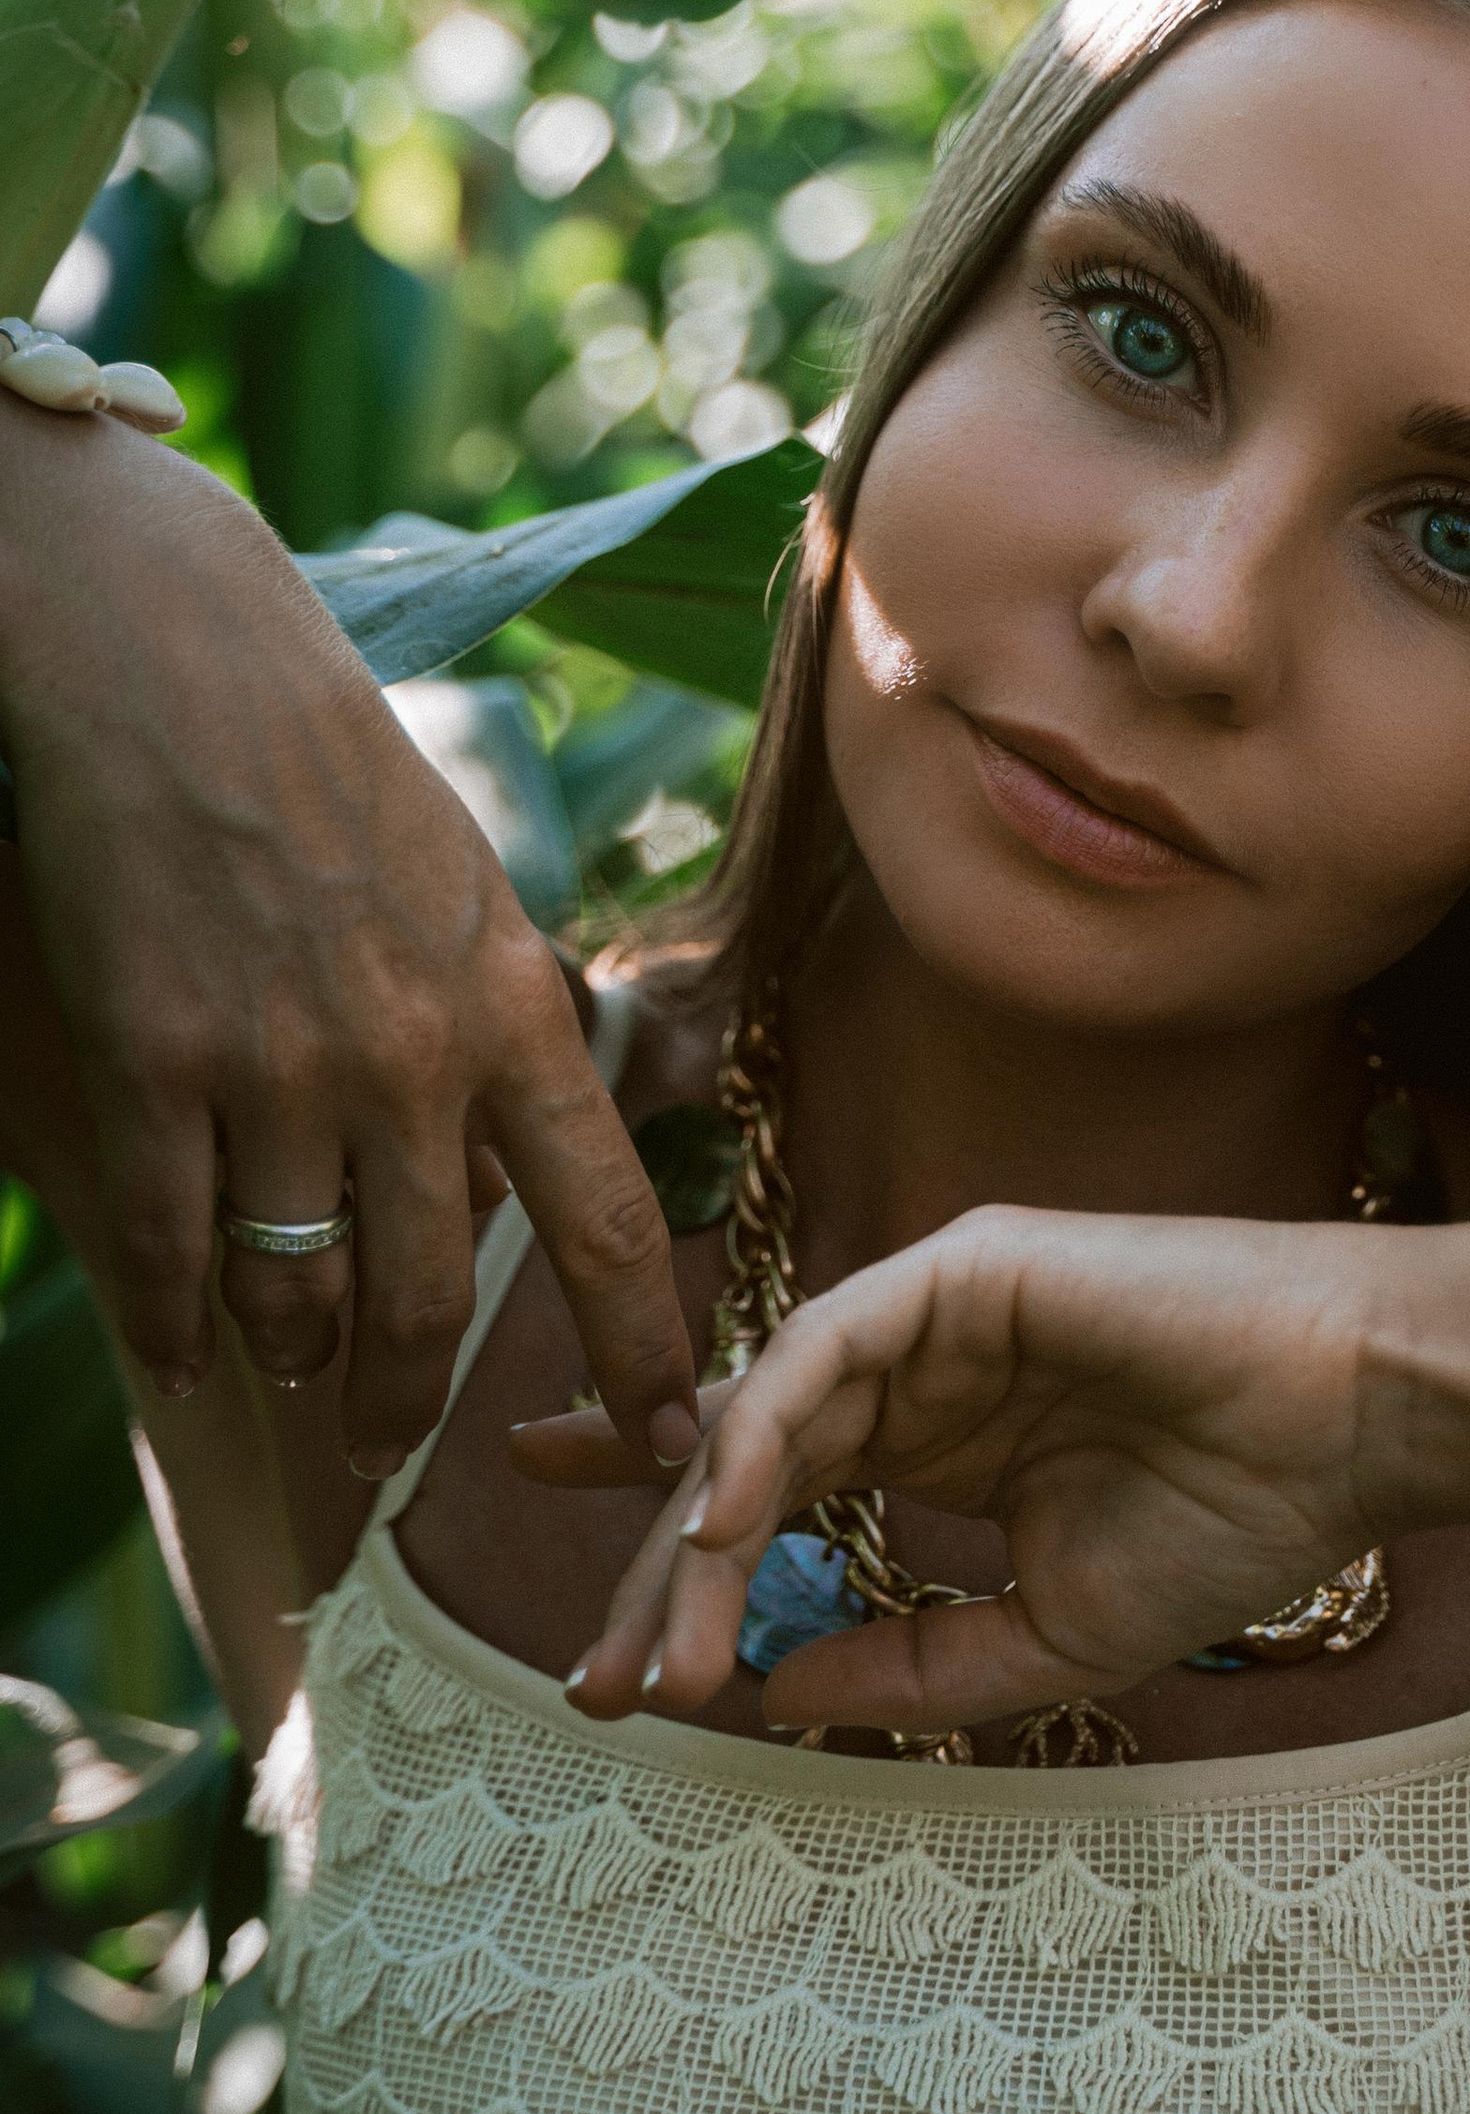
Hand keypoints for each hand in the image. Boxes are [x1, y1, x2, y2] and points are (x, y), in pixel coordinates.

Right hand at [0, 414, 699, 1476]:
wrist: (178, 664)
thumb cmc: (331, 772)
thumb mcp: (463, 896)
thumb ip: (493, 1036)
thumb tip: (503, 1176)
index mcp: (514, 1010)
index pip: (605, 1220)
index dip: (641, 1351)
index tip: (671, 1440)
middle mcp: (411, 1056)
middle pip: (429, 1301)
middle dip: (407, 1401)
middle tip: (390, 1448)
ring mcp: (277, 1065)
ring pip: (296, 1290)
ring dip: (294, 1357)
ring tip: (288, 1367)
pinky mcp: (153, 1061)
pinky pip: (171, 1248)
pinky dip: (177, 1323)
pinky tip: (186, 1350)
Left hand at [514, 1205, 1431, 1731]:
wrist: (1361, 1427)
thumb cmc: (1243, 1516)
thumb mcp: (1053, 1638)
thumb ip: (915, 1665)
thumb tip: (774, 1695)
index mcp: (941, 1443)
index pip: (769, 1486)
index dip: (671, 1550)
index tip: (598, 1648)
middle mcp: (920, 1370)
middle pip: (740, 1462)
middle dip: (660, 1575)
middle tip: (599, 1684)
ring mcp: (934, 1309)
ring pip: (765, 1413)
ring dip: (700, 1533)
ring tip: (667, 1646)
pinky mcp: (961, 1263)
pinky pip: (825, 1346)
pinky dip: (762, 1429)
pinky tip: (726, 1521)